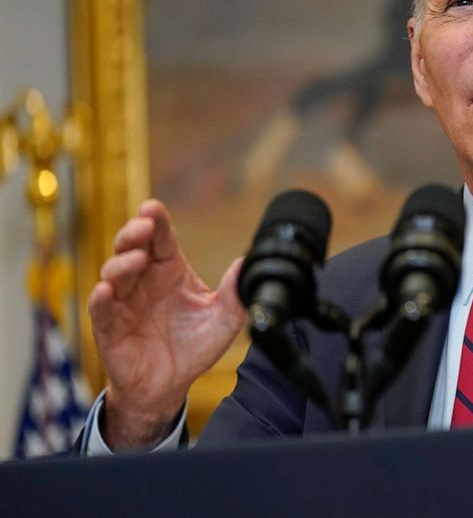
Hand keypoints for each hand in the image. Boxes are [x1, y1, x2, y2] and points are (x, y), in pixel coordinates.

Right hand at [88, 199, 246, 449]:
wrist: (170, 386)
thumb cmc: (193, 347)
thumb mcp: (224, 320)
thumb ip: (235, 293)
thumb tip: (248, 263)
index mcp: (170, 270)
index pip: (161, 238)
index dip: (155, 220)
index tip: (153, 208)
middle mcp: (143, 280)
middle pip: (131, 246)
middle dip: (133, 232)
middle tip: (143, 226)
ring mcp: (123, 302)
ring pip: (113, 271)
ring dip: (122, 263)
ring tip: (137, 260)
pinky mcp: (109, 327)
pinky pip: (101, 309)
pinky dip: (101, 298)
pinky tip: (107, 291)